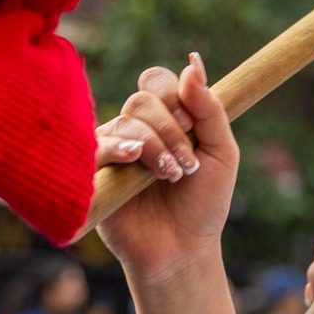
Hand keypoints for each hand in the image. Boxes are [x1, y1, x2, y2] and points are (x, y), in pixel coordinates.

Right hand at [93, 55, 236, 278]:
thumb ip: (210, 109)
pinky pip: (94, 146)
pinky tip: (133, 159)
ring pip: (125, 123)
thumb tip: (192, 62)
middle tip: (187, 164)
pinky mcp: (91, 175)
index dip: (177, 96)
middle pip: (142, 100)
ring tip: (171, 176)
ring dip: (154, 146)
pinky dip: (116, 147)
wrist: (183, 252)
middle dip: (171, 128)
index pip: (159, 83)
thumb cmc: (202, 205)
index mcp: (164, 120)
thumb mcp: (221, 154)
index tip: (194, 125)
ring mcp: (111, 152)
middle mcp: (134, 131)